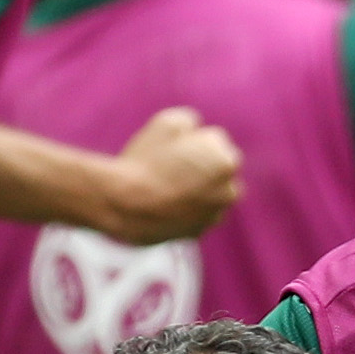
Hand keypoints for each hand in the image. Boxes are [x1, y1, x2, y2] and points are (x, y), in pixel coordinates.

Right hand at [104, 107, 241, 243]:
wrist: (125, 206)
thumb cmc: (145, 161)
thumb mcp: (167, 122)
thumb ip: (190, 121)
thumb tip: (194, 128)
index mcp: (226, 162)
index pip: (215, 141)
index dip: (192, 141)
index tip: (173, 147)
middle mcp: (229, 192)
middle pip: (219, 169)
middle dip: (203, 165)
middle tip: (172, 165)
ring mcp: (214, 215)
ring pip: (211, 194)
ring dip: (198, 188)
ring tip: (168, 184)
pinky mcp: (197, 232)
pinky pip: (196, 214)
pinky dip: (187, 208)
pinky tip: (165, 202)